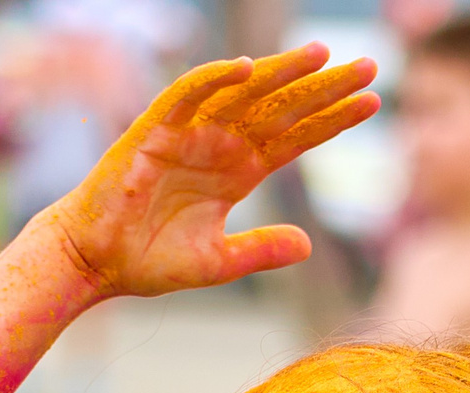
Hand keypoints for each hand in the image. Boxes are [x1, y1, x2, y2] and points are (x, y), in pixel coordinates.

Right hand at [44, 45, 378, 299]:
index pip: (298, 137)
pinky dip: (213, 79)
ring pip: (244, 93)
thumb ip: (260, 251)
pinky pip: (186, 95)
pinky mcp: (153, 130)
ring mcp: (189, 133)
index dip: (334, 119)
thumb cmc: (150, 260)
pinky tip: (246, 67)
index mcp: (239, 171)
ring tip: (322, 55)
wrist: (96, 261)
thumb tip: (308, 246)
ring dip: (281, 72)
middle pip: (283, 107)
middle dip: (325, 86)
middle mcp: (220, 144)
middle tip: (370, 63)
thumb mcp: (218, 261)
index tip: (374, 102)